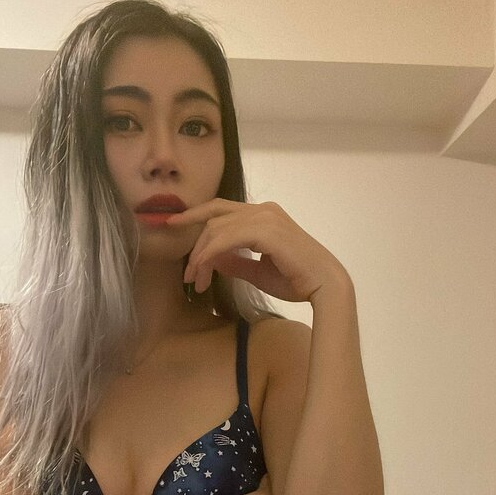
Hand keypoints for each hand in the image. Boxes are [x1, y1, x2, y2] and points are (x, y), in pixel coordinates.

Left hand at [165, 197, 351, 303]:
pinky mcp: (265, 229)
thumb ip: (235, 262)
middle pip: (214, 219)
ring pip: (216, 228)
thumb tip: (213, 260)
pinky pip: (225, 238)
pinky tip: (203, 269)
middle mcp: (263, 210)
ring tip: (195, 280)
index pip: (221, 210)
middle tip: (187, 275)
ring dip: (200, 255)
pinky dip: (210, 253)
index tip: (172, 226)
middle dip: (195, 247)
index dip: (194, 216)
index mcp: (263, 215)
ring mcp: (265, 216)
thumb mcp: (257, 271)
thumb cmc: (296, 280)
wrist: (324, 285)